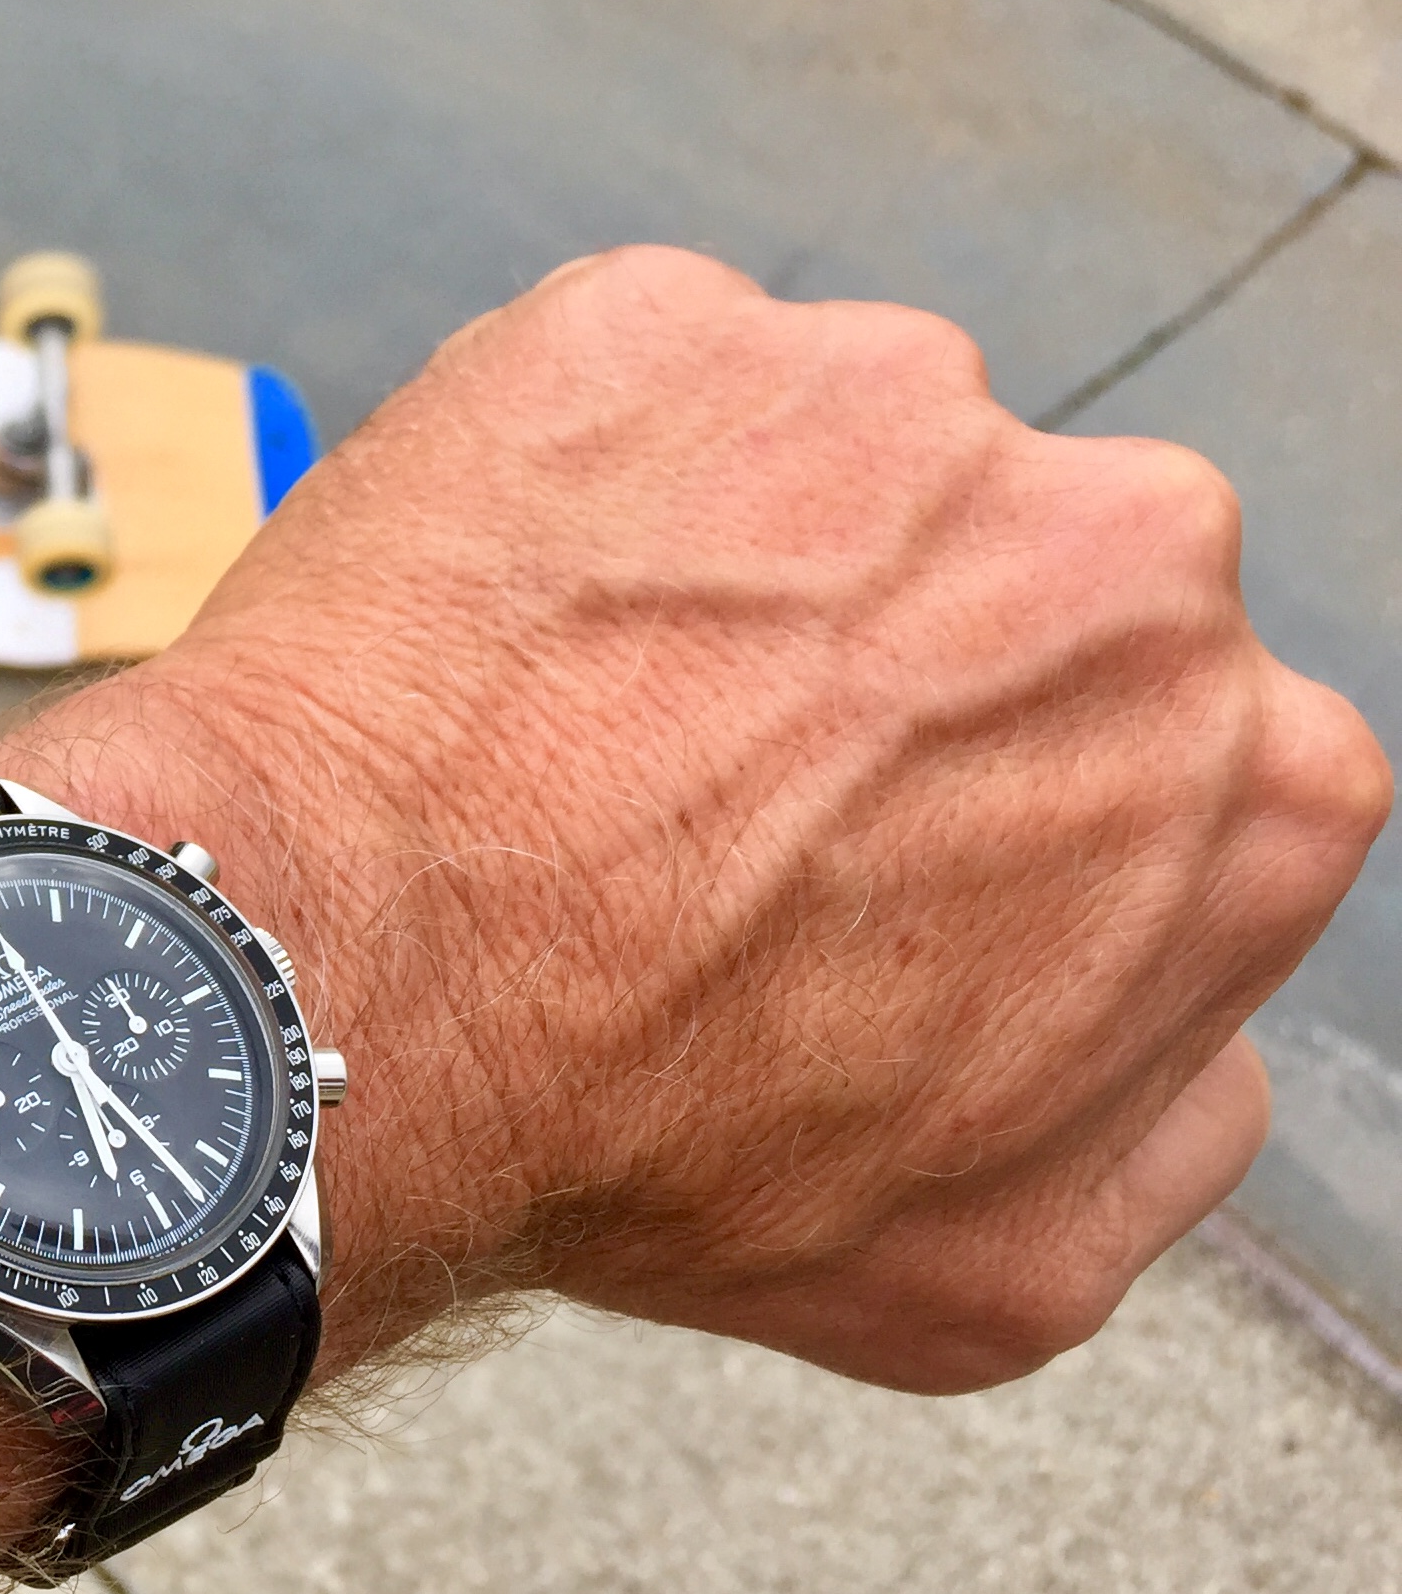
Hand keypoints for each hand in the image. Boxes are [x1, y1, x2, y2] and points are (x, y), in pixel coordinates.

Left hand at [0, 247, 1389, 1395]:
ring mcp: (884, 402)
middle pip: (1008, 583)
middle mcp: (1122, 545)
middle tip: (704, 794)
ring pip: (822, 474)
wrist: (345, 995)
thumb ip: (1166, 1120)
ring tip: (572, 725)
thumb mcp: (992, 1268)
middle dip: (881, 668)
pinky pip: (633, 400)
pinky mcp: (662, 325)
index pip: (1165, 754)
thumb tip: (1200, 1026)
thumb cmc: (640, 1143)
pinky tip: (493, 630)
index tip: (869, 855)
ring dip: (721, 568)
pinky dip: (568, 488)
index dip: (1002, 811)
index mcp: (1249, 771)